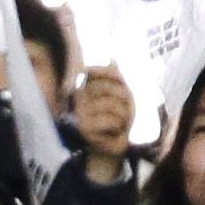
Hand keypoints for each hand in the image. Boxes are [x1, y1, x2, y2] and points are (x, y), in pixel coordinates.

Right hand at [72, 66, 135, 180]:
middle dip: (126, 101)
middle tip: (124, 112)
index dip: (121, 81)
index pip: (107, 72)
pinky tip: (113, 131)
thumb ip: (115, 77)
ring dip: (124, 116)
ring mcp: (80, 112)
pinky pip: (111, 120)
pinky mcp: (84, 128)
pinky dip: (118, 127)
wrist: (112, 145)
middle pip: (112, 88)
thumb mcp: (121, 95)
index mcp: (86, 84)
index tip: (125, 92)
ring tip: (120, 123)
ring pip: (113, 105)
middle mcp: (79, 96)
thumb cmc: (118, 118)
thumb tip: (112, 58)